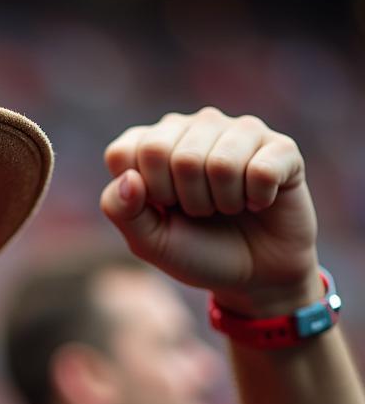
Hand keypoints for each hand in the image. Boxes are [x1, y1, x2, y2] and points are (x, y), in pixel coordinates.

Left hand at [101, 108, 320, 316]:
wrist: (253, 276)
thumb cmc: (195, 252)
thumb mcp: (148, 242)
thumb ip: (123, 212)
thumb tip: (129, 178)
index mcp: (152, 144)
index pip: (124, 152)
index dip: (141, 193)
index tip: (162, 209)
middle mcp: (193, 128)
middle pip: (166, 153)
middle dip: (180, 199)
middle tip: (199, 211)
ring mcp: (238, 132)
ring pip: (218, 162)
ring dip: (221, 201)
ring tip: (228, 207)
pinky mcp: (280, 147)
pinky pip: (261, 169)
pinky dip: (257, 198)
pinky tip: (259, 201)